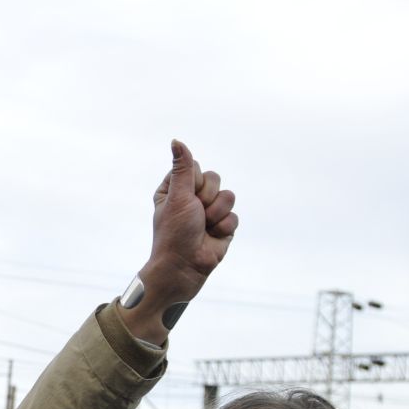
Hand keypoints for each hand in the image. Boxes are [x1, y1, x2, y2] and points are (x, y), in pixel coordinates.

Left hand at [124, 139, 237, 341]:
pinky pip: (234, 216)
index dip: (193, 183)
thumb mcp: (178, 196)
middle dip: (207, 198)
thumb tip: (176, 141)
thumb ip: (183, 169)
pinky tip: (212, 238)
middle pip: (215, 178)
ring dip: (216, 214)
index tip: (184, 200)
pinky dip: (224, 228)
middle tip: (195, 215)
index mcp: (175, 189)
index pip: (195, 168)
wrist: (184, 268)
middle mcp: (191, 198)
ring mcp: (208, 212)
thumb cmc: (174, 233)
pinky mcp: (223, 226)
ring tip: (203, 228)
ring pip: (228, 196)